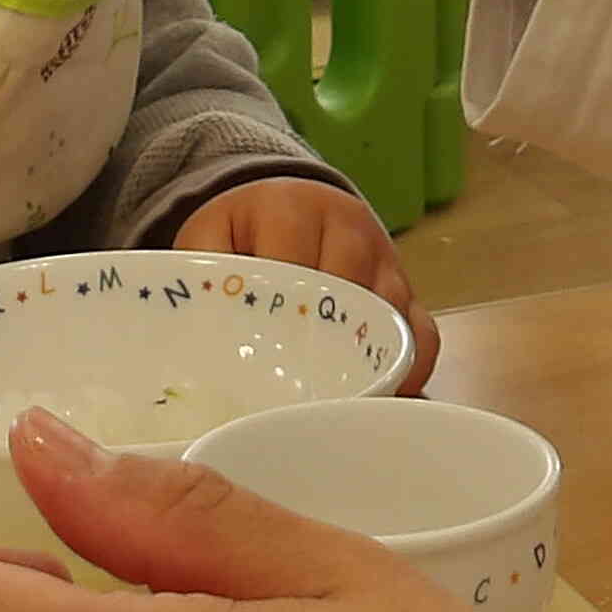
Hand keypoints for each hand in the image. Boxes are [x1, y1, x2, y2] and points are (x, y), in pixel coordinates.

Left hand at [169, 177, 436, 391]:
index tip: (261, 361)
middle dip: (326, 343)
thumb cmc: (240, 233)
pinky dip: (409, 364)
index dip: (280, 313)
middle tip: (297, 397)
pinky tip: (388, 397)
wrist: (281, 204)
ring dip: (368, 359)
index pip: (291, 261)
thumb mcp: (207, 239)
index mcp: (291, 207)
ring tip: (340, 407)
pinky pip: (421, 329)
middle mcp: (346, 225)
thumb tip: (191, 337)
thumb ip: (198, 277)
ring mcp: (382, 257)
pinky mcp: (403, 288)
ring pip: (389, 310)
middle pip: (348, 288)